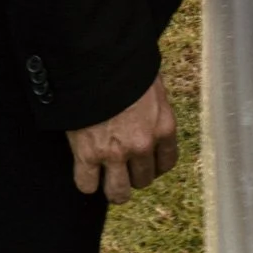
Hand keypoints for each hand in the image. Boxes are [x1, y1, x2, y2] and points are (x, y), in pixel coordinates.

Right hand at [67, 76, 178, 200]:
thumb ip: (154, 103)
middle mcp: (143, 145)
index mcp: (164, 126)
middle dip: (133, 176)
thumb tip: (149, 104)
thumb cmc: (126, 64)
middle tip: (123, 167)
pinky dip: (86, 182)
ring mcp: (115, 153)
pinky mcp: (88, 154)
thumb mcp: (152, 81)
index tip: (147, 163)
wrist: (96, 59)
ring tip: (106, 180)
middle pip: (143, 180)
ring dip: (113, 188)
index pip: (166, 162)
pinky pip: (87, 184)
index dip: (155, 166)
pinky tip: (86, 172)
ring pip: (118, 192)